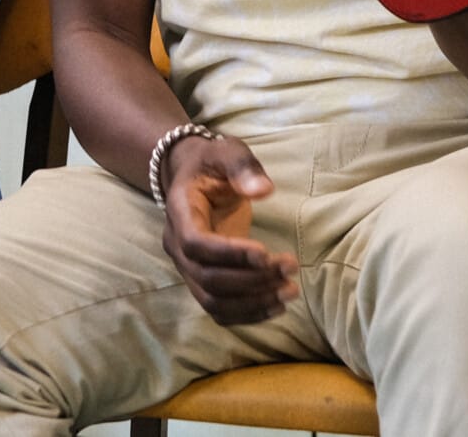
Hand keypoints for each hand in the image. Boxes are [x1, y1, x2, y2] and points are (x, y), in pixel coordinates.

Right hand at [159, 133, 297, 324]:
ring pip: (212, 300)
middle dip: (252, 280)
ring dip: (253, 303)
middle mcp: (176, 245)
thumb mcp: (227, 152)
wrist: (192, 176)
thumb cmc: (211, 163)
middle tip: (290, 268)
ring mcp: (186, 266)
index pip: (195, 244)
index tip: (266, 253)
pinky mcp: (201, 280)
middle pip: (207, 278)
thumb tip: (264, 190)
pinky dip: (247, 314)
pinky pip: (218, 309)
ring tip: (289, 291)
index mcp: (180, 211)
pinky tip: (276, 306)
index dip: (230, 254)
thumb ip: (243, 167)